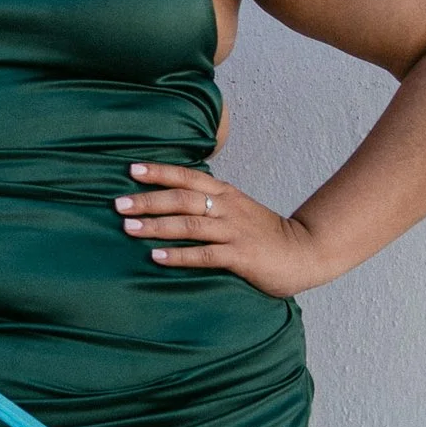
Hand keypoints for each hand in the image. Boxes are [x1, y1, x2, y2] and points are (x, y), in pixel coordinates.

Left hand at [115, 163, 324, 294]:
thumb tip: (171, 201)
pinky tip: (156, 257)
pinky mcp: (241, 256)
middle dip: (148, 200)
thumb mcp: (237, 210)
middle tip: (118, 203)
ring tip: (128, 227)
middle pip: (181, 198)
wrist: (306, 252)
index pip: (187, 177)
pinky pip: (204, 254)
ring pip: (189, 224)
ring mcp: (234, 231)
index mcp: (225, 194)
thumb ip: (209, 204)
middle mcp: (227, 208)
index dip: (159, 171)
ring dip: (156, 225)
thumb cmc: (265, 234)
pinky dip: (178, 255)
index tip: (131, 169)